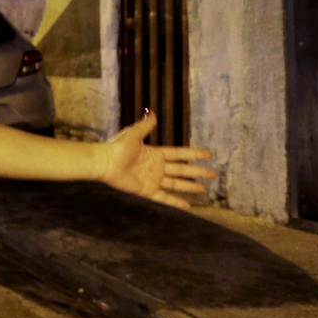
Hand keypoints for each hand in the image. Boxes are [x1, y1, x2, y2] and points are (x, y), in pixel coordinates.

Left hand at [97, 112, 215, 208]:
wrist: (105, 162)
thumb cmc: (117, 147)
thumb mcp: (134, 134)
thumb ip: (145, 125)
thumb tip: (152, 111)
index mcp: (155, 153)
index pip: (179, 154)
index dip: (193, 154)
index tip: (208, 155)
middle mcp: (156, 167)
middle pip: (182, 170)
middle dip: (197, 172)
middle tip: (213, 174)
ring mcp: (152, 179)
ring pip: (176, 184)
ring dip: (190, 187)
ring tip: (204, 189)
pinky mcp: (147, 190)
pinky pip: (164, 197)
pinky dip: (175, 202)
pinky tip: (187, 206)